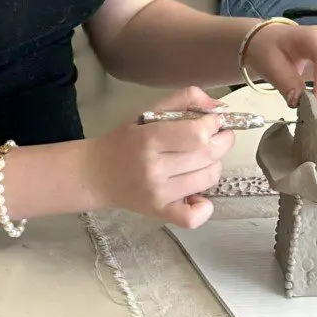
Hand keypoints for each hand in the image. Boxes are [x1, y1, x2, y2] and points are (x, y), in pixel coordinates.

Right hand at [82, 87, 235, 228]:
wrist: (95, 174)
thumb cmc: (124, 141)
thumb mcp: (148, 112)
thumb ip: (184, 99)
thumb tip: (220, 107)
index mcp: (148, 139)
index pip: (198, 134)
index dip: (213, 125)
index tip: (209, 122)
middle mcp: (153, 168)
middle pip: (208, 155)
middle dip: (221, 142)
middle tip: (215, 138)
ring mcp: (157, 194)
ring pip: (208, 178)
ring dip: (213, 166)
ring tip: (200, 161)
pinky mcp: (159, 213)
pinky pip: (193, 217)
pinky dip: (204, 207)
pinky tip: (197, 195)